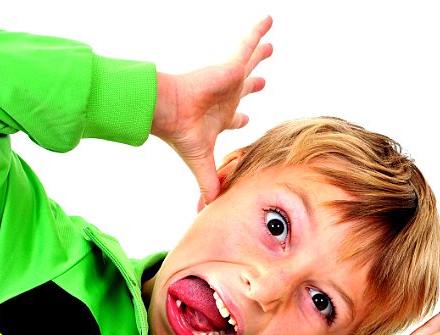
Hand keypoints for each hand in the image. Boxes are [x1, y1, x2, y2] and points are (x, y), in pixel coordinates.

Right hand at [151, 16, 273, 204]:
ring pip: (249, 64)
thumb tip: (210, 209)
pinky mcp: (230, 66)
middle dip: (252, 85)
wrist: (169, 111)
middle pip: (243, 89)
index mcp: (218, 119)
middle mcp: (224, 98)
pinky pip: (248, 44)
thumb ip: (209, 183)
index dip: (240, 120)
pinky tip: (269, 19)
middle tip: (261, 81)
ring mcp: (228, 81)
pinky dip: (258, 31)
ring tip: (270, 45)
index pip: (232, 119)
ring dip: (258, 54)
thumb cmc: (182, 135)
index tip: (246, 119)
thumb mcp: (201, 163)